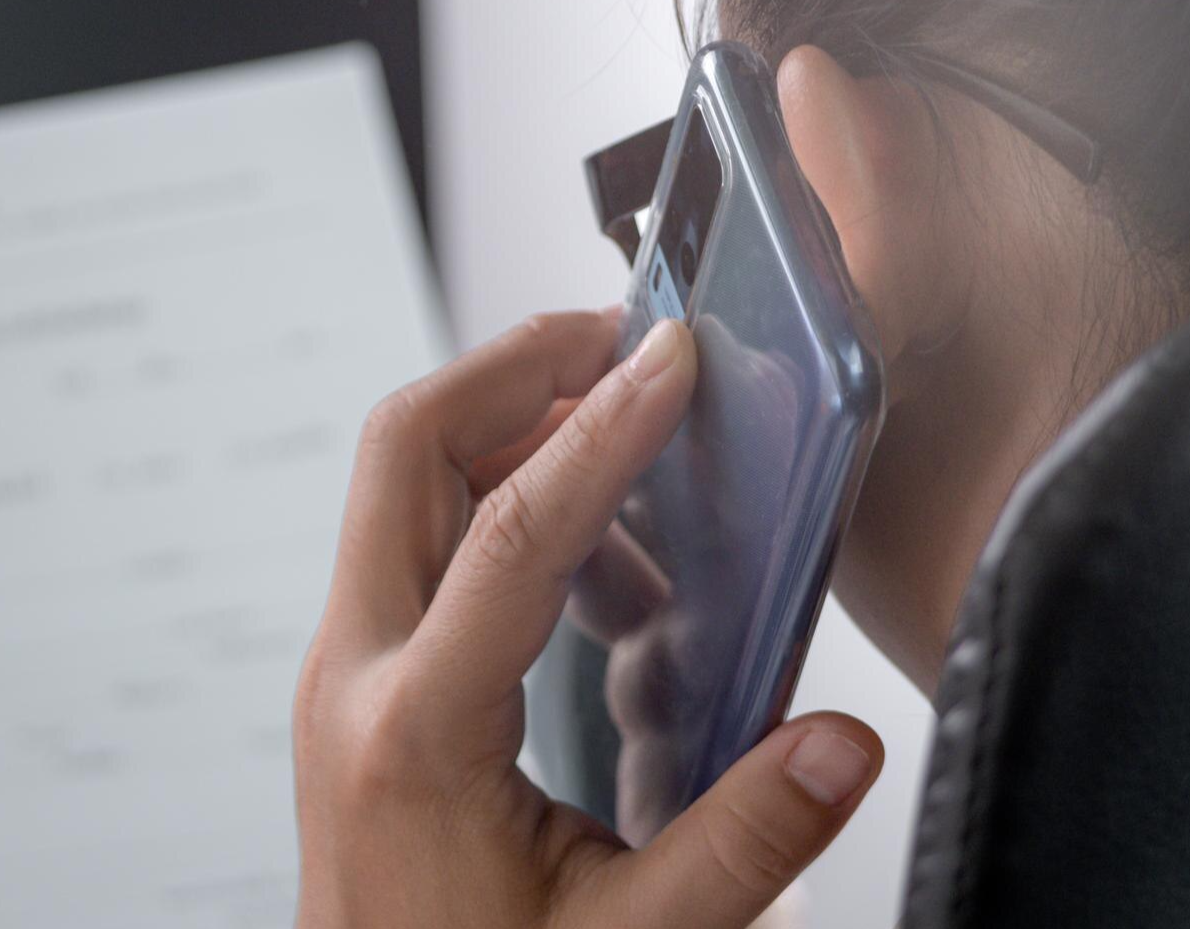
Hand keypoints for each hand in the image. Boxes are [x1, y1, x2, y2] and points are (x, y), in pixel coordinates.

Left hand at [293, 309, 883, 927]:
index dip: (601, 434)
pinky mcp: (366, 678)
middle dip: (515, 368)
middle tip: (633, 346)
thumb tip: (841, 744)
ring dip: (516, 433)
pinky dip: (508, 505)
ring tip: (647, 473)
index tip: (672, 357)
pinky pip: (423, 540)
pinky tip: (610, 576)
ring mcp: (348, 671)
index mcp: (414, 736)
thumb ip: (744, 844)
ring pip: (406, 482)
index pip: (508, 538)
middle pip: (406, 451)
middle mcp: (356, 678)